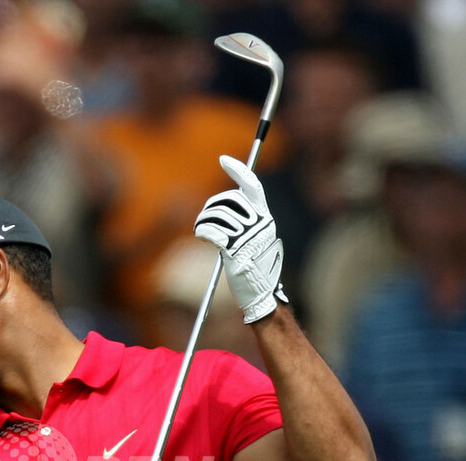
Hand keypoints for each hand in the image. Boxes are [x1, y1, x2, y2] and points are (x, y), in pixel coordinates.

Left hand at [194, 155, 286, 323]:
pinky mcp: (235, 250)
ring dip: (203, 220)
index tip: (223, 160)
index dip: (238, 170)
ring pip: (216, 214)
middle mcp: (259, 224)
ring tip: (200, 229)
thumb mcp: (256, 240)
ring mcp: (248, 237)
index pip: (252, 186)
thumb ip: (247, 222)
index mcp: (266, 219)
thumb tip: (227, 205)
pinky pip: (212, 230)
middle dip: (211, 205)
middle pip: (228, 199)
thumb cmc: (254, 269)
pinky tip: (200, 234)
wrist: (260, 295)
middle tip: (204, 218)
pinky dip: (202, 229)